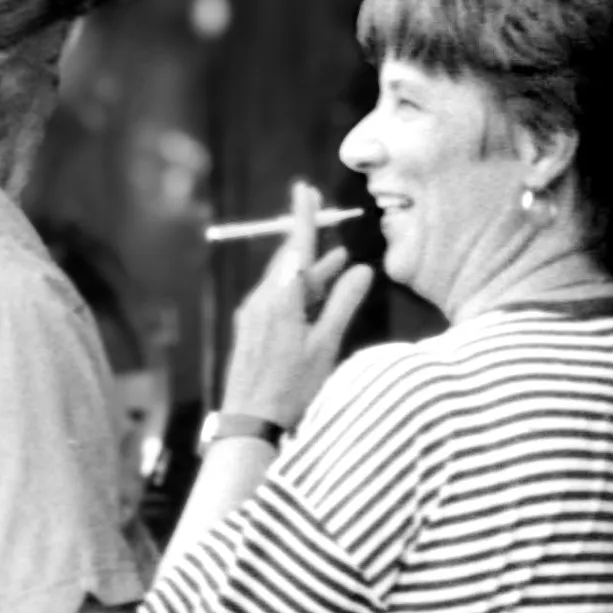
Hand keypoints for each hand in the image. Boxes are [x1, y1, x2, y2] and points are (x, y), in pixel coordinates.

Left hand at [219, 182, 375, 431]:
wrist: (249, 424)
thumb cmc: (292, 387)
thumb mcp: (326, 344)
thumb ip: (343, 304)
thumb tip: (362, 269)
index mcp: (281, 298)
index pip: (296, 246)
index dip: (303, 216)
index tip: (305, 188)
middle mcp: (261, 300)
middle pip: (290, 262)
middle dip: (312, 245)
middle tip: (329, 226)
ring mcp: (252, 316)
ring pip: (285, 283)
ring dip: (311, 273)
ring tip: (337, 263)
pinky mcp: (250, 331)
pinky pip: (277, 300)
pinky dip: (299, 293)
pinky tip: (315, 300)